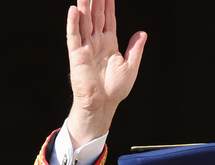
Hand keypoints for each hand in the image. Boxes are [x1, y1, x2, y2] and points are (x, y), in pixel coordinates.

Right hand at [66, 0, 146, 146]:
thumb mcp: (131, 66)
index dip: (108, 5)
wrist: (103, 104)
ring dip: (83, 7)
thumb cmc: (115, 90)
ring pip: (84, 22)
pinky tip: (73, 10)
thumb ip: (135, 48)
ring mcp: (85, 47)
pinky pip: (74, 36)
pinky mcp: (76, 55)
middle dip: (95, 1)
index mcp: (108, 44)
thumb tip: (142, 33)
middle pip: (95, 16)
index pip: (108, 19)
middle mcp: (96, 43)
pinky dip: (73, 23)